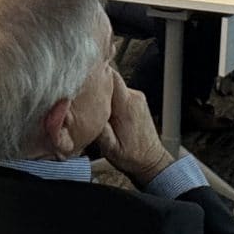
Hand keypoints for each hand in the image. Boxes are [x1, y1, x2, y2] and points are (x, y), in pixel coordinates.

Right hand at [90, 71, 173, 186]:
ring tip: (94, 108)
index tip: (82, 79)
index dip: (95, 74)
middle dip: (96, 85)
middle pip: (110, 79)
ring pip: (114, 86)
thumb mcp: (110, 148)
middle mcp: (134, 97)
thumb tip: (86, 112)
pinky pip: (119, 92)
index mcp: (127, 106)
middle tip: (83, 97)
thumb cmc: (131, 156)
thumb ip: (99, 128)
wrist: (151, 160)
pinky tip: (105, 111)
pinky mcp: (136, 101)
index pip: (111, 76)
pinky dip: (110, 98)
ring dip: (103, 93)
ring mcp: (137, 98)